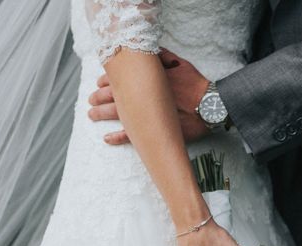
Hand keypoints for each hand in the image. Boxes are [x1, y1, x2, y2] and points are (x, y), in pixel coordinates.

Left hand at [88, 49, 210, 145]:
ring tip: (91, 114)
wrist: (210, 106)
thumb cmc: (196, 85)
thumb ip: (164, 57)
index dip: (108, 81)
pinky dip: (118, 138)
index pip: (121, 79)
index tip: (100, 82)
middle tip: (90, 99)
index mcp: (147, 81)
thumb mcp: (180, 64)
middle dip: (100, 97)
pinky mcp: (155, 131)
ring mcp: (147, 116)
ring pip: (118, 114)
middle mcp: (144, 97)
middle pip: (115, 96)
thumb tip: (153, 51)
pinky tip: (106, 138)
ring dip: (101, 114)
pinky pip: (132, 137)